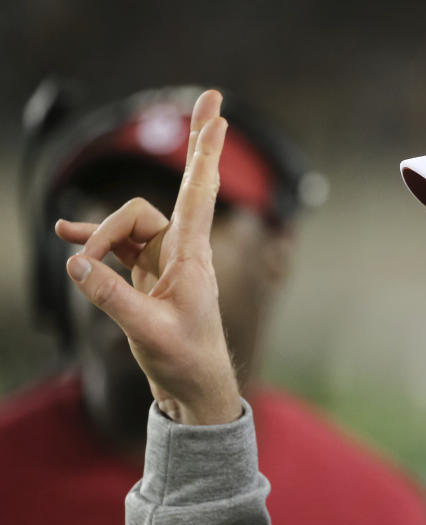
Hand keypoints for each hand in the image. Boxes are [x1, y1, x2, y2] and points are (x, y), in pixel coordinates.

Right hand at [55, 91, 241, 424]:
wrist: (193, 386)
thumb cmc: (183, 359)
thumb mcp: (145, 331)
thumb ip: (110, 296)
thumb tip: (76, 262)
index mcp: (191, 257)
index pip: (198, 194)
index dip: (205, 154)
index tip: (219, 118)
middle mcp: (182, 250)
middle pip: (179, 187)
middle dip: (196, 144)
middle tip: (213, 98)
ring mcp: (165, 258)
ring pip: (128, 223)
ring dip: (100, 236)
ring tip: (78, 259)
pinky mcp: (147, 271)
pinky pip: (117, 244)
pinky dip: (95, 240)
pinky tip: (67, 234)